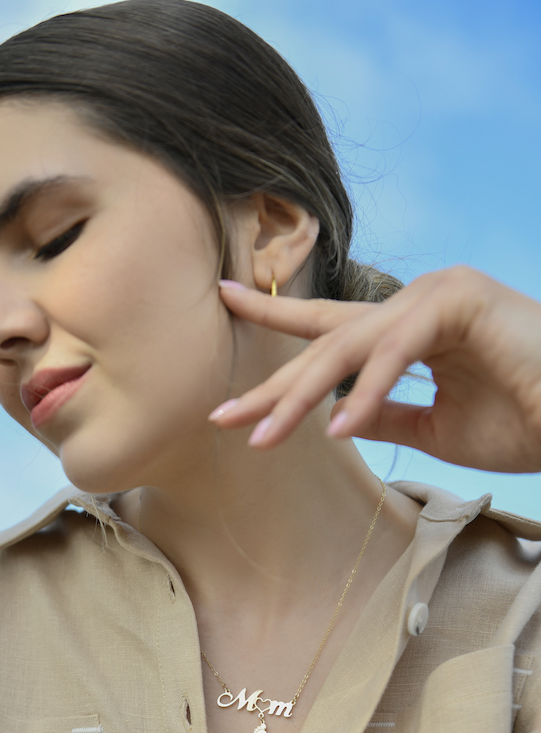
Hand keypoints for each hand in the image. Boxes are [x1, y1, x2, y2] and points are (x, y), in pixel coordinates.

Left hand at [210, 266, 540, 473]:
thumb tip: (335, 420)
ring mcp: (435, 295)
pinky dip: (366, 390)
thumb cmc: (524, 420)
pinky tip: (338, 427)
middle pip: (323, 343)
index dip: (274, 316)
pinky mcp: (459, 299)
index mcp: (405, 329)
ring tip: (262, 438)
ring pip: (347, 348)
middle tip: (222, 415)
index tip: (222, 302)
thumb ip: (384, 413)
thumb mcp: (432, 426)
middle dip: (272, 385)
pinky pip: (394, 350)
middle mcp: (413, 304)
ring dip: (302, 398)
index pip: (327, 327)